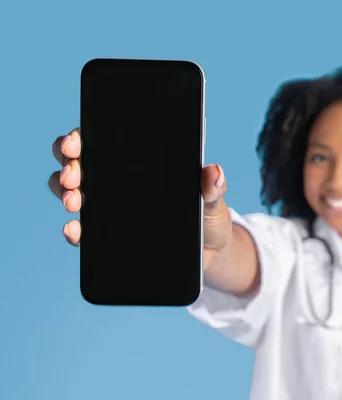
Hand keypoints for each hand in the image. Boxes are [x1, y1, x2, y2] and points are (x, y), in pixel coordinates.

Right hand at [48, 128, 232, 266]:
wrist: (207, 255)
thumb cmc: (208, 218)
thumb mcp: (212, 201)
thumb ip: (212, 189)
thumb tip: (214, 173)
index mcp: (140, 162)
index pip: (101, 140)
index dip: (80, 137)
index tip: (74, 143)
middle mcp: (117, 180)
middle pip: (78, 163)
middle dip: (68, 166)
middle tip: (72, 177)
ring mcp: (109, 208)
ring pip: (71, 192)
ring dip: (64, 193)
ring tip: (73, 201)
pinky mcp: (108, 236)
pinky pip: (83, 230)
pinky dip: (74, 230)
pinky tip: (74, 230)